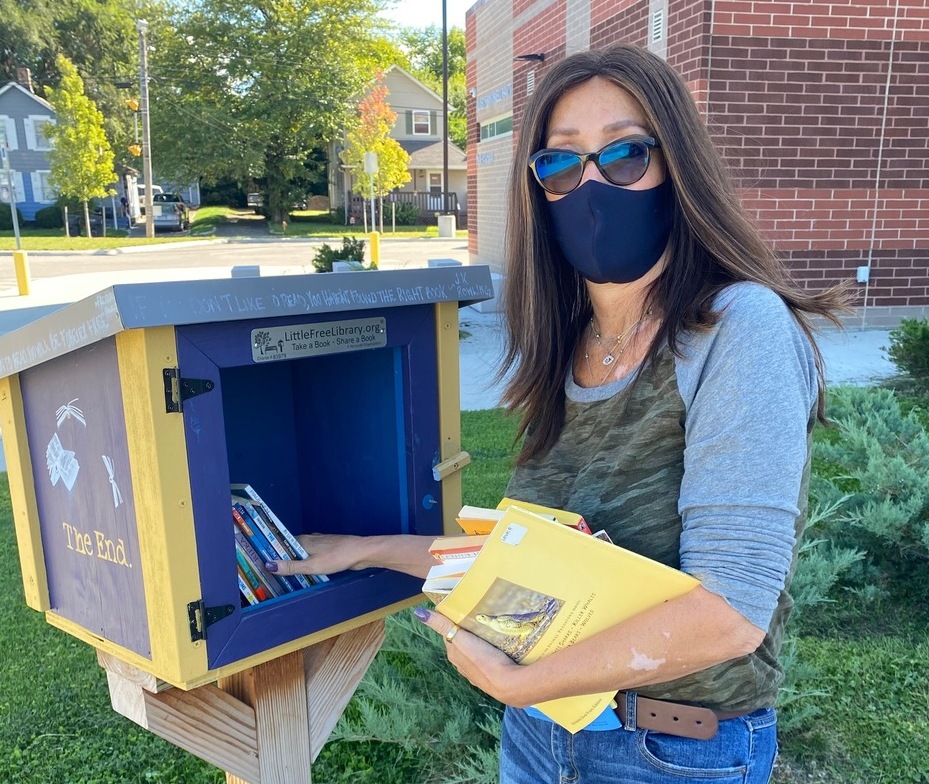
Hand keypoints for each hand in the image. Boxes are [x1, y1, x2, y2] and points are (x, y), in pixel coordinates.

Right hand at [267, 533, 364, 576]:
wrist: (361, 552)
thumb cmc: (337, 557)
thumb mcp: (311, 565)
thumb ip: (291, 566)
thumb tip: (269, 565)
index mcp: (303, 541)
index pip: (282, 545)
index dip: (272, 554)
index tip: (262, 563)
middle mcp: (310, 539)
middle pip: (291, 549)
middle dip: (283, 560)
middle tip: (272, 573)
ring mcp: (320, 543)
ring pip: (303, 553)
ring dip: (296, 562)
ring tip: (286, 575)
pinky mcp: (328, 549)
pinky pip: (312, 556)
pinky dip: (307, 563)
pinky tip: (306, 572)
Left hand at [413, 607, 529, 706]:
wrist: (507, 684)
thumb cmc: (483, 660)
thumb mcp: (461, 638)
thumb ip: (442, 625)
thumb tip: (419, 613)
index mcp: (453, 654)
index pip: (450, 633)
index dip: (455, 622)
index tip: (464, 612)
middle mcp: (461, 665)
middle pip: (462, 643)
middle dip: (468, 632)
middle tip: (479, 618)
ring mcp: (475, 673)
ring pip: (474, 652)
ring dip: (479, 643)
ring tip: (490, 631)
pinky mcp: (489, 676)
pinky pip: (486, 661)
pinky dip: (489, 653)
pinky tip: (497, 648)